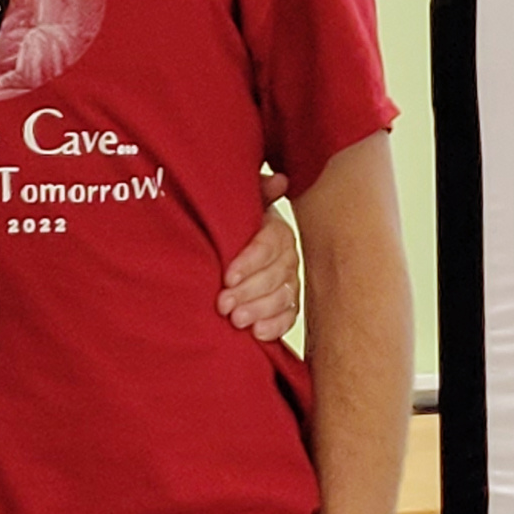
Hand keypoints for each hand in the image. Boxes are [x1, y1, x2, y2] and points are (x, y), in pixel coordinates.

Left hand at [217, 172, 299, 339]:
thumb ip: (256, 192)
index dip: (250, 262)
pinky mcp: (286, 303)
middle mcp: (288, 256)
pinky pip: (288, 316)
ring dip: (260, 310)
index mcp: (276, 230)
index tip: (227, 276)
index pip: (269, 246)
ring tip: (237, 321)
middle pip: (275, 276)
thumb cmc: (231, 221)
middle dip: (249, 292)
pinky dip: (275, 326)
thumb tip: (278, 180)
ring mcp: (289, 281)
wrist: (228, 243)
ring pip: (282, 297)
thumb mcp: (239, 203)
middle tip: (224, 304)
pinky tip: (258, 333)